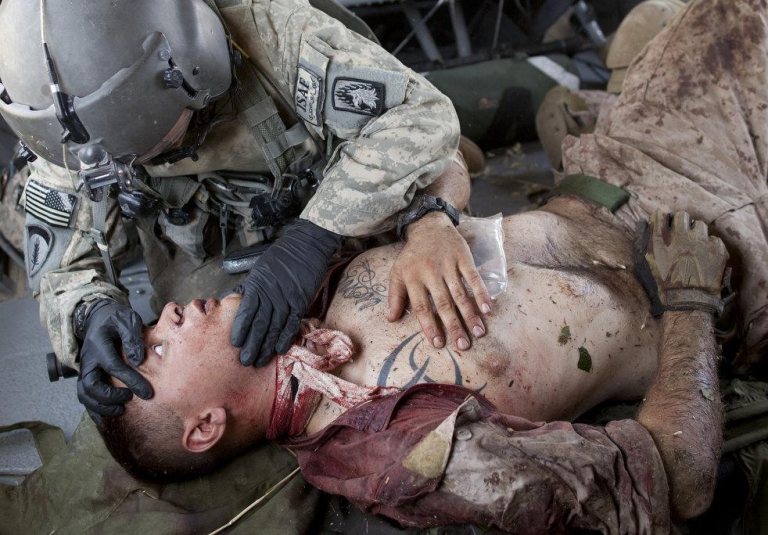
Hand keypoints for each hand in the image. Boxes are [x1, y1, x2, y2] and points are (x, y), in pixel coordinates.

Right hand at [77, 299, 152, 423]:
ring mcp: (86, 369)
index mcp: (100, 345)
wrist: (97, 318)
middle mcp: (89, 360)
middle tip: (129, 400)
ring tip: (120, 412)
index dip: (131, 381)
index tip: (147, 393)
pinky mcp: (87, 376)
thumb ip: (133, 337)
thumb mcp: (128, 320)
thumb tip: (137, 360)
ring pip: (84, 395)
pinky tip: (106, 419)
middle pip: (91, 385)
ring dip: (100, 407)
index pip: (114, 367)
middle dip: (110, 397)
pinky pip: (85, 397)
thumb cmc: (116, 319)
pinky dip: (93, 410)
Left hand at [231, 219, 343, 366]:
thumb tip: (232, 300)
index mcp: (257, 286)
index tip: (235, 344)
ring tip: (259, 361)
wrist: (306, 247)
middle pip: (259, 324)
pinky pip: (292, 323)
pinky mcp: (301, 302)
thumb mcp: (259, 269)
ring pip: (274, 328)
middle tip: (245, 362)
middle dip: (252, 345)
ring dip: (266, 346)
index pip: (245, 312)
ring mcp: (286, 299)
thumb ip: (248, 288)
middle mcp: (270, 295)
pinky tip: (280, 350)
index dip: (240, 329)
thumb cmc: (280, 258)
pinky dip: (286, 337)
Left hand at [388, 212, 491, 349]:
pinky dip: (481, 293)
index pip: (422, 307)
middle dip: (454, 326)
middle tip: (463, 346)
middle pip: (444, 304)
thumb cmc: (412, 257)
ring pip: (461, 293)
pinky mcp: (463, 258)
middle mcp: (431, 273)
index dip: (430, 326)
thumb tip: (391, 320)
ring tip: (479, 333)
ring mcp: (448, 265)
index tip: (438, 344)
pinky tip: (488, 309)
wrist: (428, 227)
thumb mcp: (397, 273)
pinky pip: (473, 277)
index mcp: (413, 279)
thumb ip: (395, 296)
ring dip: (470, 314)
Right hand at [634, 210, 728, 315]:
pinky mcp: (717, 249)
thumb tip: (642, 222)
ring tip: (692, 246)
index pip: (660, 215)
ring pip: (700, 225)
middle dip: (680, 223)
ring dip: (695, 233)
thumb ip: (640, 239)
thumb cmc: (659, 284)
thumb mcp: (642, 262)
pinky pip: (714, 239)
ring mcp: (701, 240)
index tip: (662, 227)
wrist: (685, 302)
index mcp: (660, 236)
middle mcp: (681, 234)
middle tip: (679, 235)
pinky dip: (709, 246)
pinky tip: (704, 257)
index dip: (661, 221)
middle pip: (682, 215)